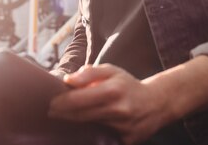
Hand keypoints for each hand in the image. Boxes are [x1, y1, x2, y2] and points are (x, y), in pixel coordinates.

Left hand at [48, 64, 174, 144]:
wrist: (158, 102)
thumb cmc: (128, 85)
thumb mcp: (111, 71)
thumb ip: (89, 73)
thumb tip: (68, 80)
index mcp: (112, 90)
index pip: (78, 100)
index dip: (61, 103)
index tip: (50, 102)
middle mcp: (118, 110)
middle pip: (81, 116)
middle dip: (62, 114)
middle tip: (51, 112)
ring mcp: (123, 128)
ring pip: (90, 127)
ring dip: (75, 123)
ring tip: (64, 116)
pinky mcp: (127, 141)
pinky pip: (103, 138)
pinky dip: (92, 133)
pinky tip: (85, 128)